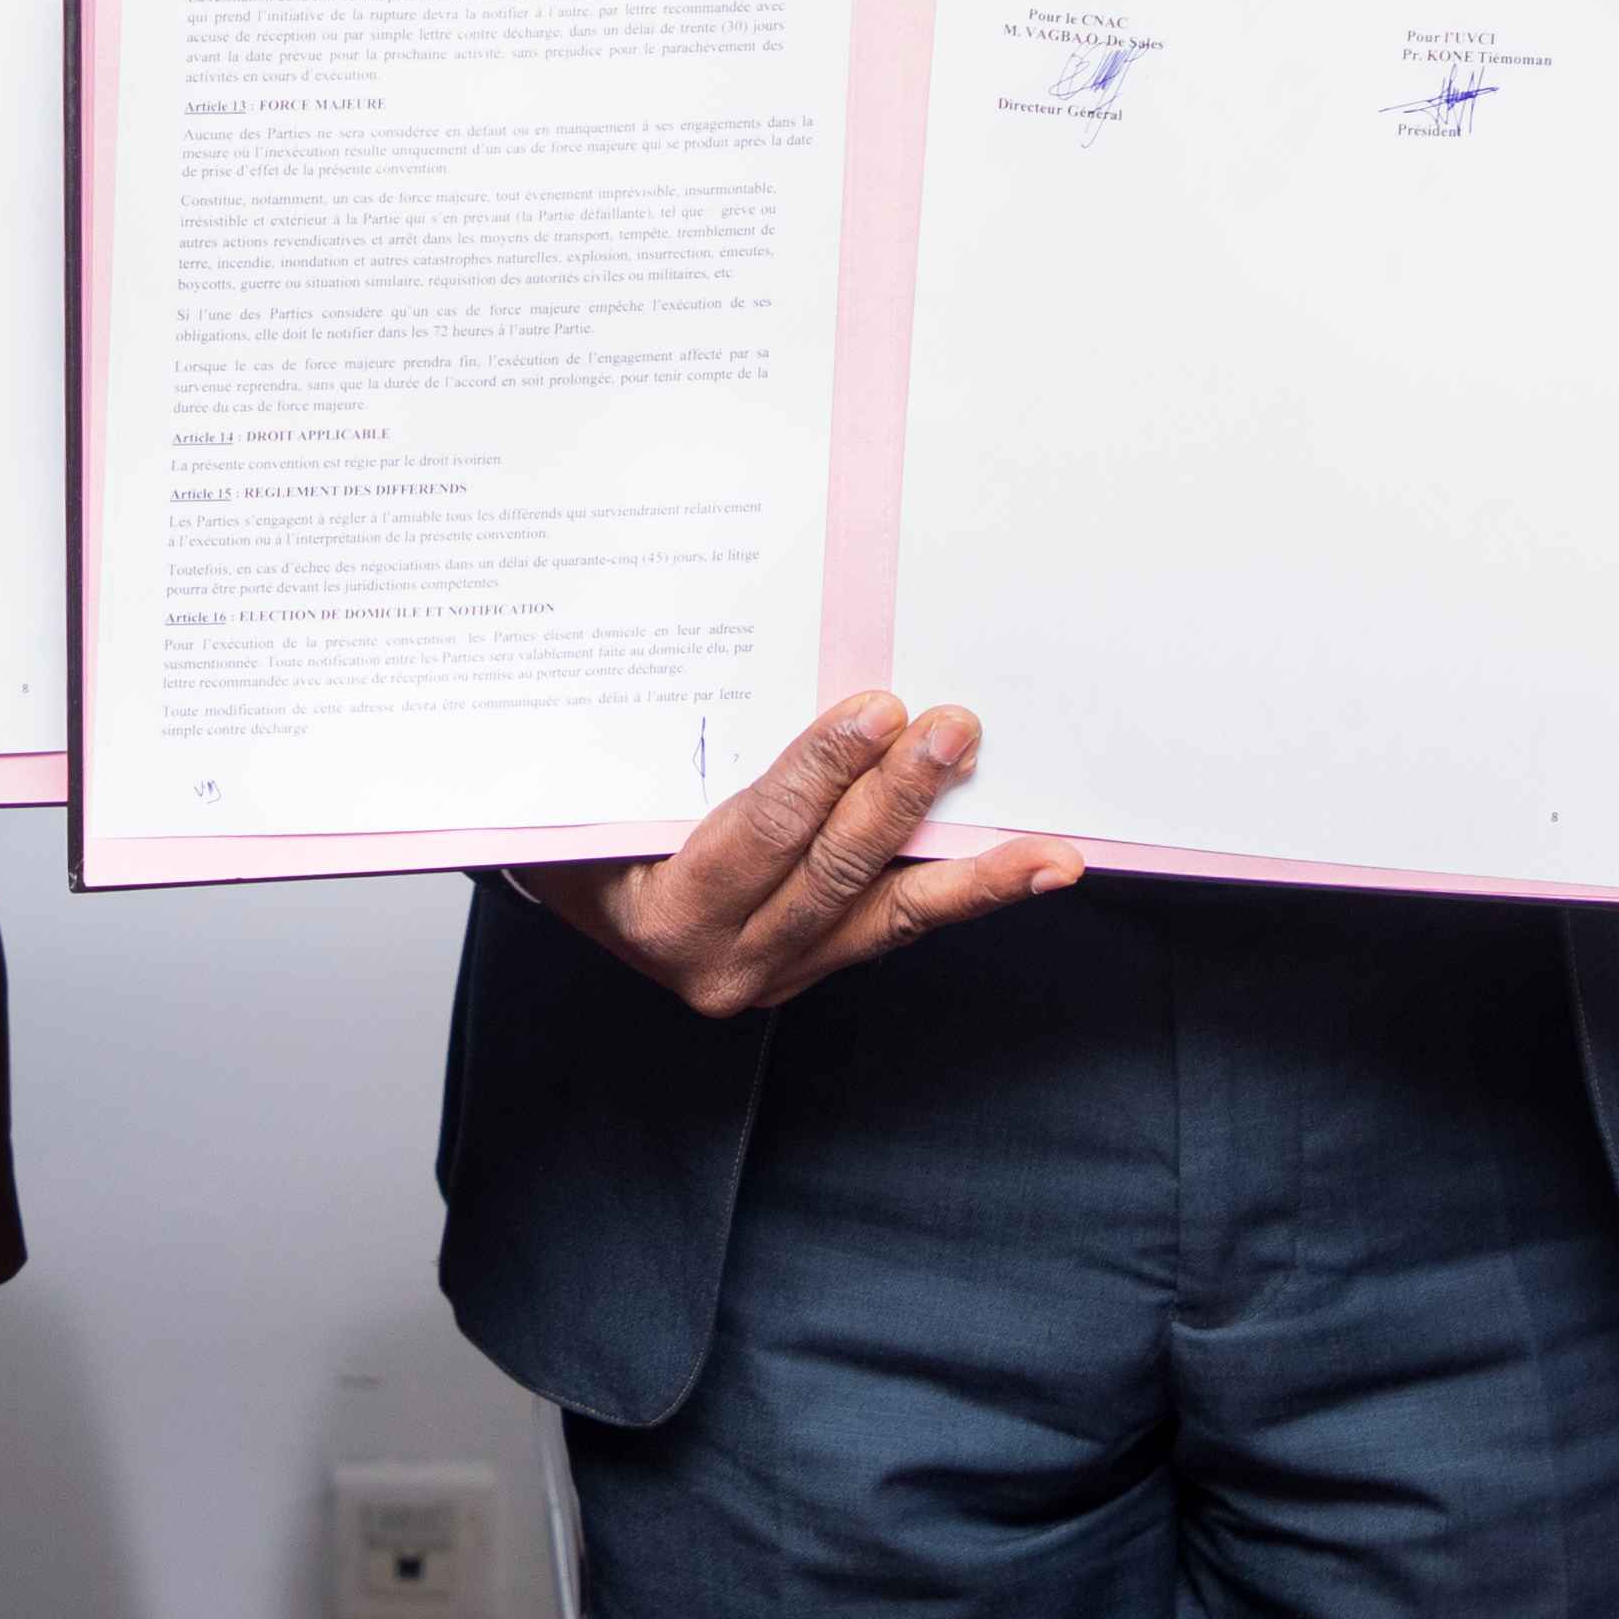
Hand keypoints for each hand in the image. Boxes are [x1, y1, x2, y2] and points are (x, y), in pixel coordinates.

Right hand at [512, 695, 1082, 1020]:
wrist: (576, 896)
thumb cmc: (581, 826)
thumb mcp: (600, 789)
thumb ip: (662, 744)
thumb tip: (722, 645)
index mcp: (665, 911)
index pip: (759, 832)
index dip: (822, 770)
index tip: (875, 710)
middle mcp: (726, 961)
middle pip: (833, 872)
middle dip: (901, 797)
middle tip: (956, 730)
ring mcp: (778, 973)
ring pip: (887, 916)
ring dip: (969, 871)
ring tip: (1043, 848)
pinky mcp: (816, 966)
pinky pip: (896, 926)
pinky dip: (966, 895)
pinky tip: (1027, 872)